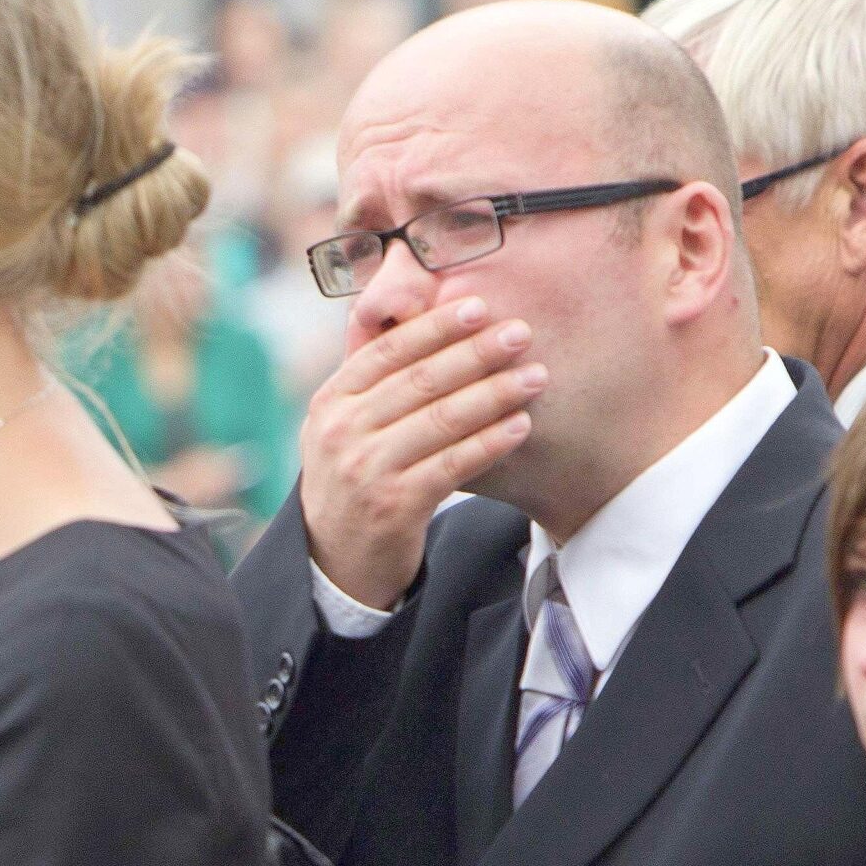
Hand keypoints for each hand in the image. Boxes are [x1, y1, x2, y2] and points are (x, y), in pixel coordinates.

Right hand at [298, 297, 545, 608]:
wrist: (335, 558)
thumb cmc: (355, 478)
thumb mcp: (343, 427)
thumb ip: (376, 383)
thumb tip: (426, 320)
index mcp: (330, 401)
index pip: (386, 351)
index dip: (435, 326)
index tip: (479, 306)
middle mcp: (341, 432)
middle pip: (420, 381)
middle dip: (476, 353)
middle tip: (520, 332)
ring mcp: (366, 470)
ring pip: (442, 420)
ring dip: (495, 393)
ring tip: (535, 376)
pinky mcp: (394, 506)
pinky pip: (454, 464)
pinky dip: (490, 442)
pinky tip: (520, 425)